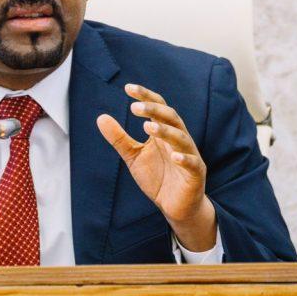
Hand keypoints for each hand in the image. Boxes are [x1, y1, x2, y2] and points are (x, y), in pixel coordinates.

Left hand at [96, 83, 216, 251]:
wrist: (176, 207)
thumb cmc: (158, 178)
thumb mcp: (133, 157)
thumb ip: (119, 138)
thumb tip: (100, 117)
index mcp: (164, 132)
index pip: (157, 108)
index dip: (145, 97)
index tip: (128, 88)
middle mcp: (178, 139)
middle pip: (171, 117)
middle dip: (154, 110)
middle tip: (134, 107)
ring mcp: (189, 156)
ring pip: (181, 138)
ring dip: (165, 131)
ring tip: (148, 126)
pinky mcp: (196, 174)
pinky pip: (193, 163)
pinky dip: (184, 159)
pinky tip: (174, 156)